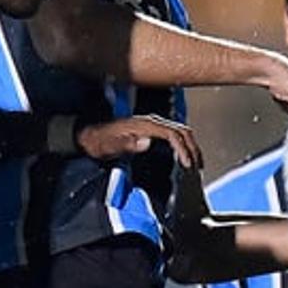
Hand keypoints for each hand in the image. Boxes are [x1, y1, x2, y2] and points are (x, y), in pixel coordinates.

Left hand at [77, 115, 201, 169]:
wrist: (90, 136)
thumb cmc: (99, 142)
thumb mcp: (108, 145)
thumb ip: (126, 144)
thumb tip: (146, 142)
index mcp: (144, 124)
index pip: (171, 133)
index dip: (182, 148)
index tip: (187, 163)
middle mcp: (151, 121)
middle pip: (181, 130)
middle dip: (193, 147)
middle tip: (198, 166)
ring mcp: (152, 124)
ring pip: (181, 130)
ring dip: (191, 145)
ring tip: (196, 163)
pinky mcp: (152, 130)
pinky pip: (174, 133)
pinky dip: (184, 144)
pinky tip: (186, 156)